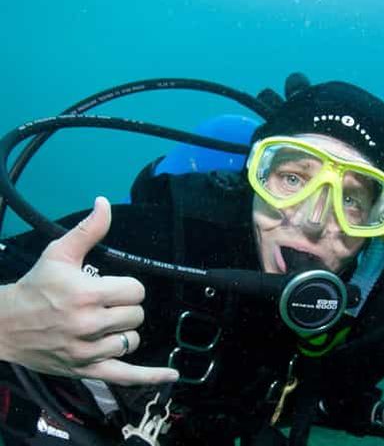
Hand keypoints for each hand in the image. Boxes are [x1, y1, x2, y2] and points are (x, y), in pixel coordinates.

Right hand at [0, 197, 178, 385]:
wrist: (4, 325)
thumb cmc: (35, 287)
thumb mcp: (59, 253)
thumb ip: (88, 230)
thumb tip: (104, 203)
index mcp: (87, 294)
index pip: (135, 291)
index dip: (126, 288)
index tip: (110, 288)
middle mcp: (89, 324)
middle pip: (137, 316)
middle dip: (125, 308)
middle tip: (103, 306)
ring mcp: (88, 350)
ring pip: (131, 340)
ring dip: (123, 332)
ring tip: (102, 325)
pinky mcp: (86, 370)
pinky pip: (126, 376)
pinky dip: (150, 377)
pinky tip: (170, 376)